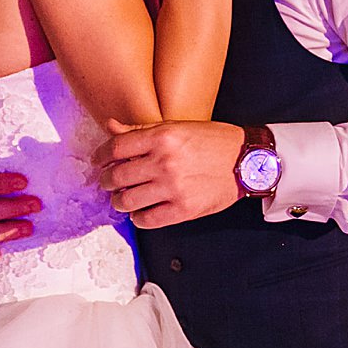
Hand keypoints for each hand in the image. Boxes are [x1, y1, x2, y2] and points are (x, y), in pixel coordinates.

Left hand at [93, 118, 245, 227]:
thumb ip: (141, 129)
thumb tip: (110, 127)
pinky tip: (142, 210)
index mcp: (163, 137)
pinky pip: (146, 220)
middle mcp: (165, 162)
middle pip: (117, 176)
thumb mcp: (177, 126)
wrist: (248, 161)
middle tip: (109, 181)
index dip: (101, 155)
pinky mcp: (183, 210)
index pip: (116, 148)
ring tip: (123, 197)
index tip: (99, 161)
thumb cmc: (214, 141)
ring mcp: (173, 188)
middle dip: (107, 180)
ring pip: (126, 201)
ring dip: (119, 201)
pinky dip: (138, 217)